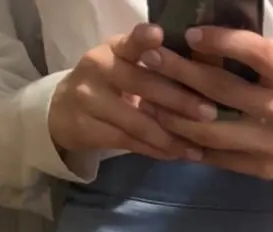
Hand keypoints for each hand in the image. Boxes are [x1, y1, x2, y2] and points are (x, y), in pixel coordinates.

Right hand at [49, 25, 216, 162]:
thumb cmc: (107, 84)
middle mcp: (99, 68)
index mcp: (113, 48)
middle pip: (142, 85)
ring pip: (137, 121)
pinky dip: (155, 150)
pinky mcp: (87, 128)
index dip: (144, 40)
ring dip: (170, 136)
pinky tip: (176, 155)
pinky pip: (129, 142)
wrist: (62, 111)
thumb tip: (205, 70)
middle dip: (179, 100)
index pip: (130, 42)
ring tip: (197, 147)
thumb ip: (154, 64)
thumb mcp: (124, 64)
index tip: (160, 36)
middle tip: (209, 112)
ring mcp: (90, 100)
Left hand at [139, 28, 272, 178]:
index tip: (190, 35)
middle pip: (220, 91)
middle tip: (150, 60)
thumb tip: (204, 46)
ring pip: (210, 131)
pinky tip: (169, 132)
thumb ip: (253, 59)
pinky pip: (217, 158)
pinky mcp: (261, 168)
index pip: (251, 51)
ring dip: (174, 115)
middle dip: (179, 73)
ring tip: (148, 100)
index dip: (218, 41)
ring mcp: (269, 144)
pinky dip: (190, 144)